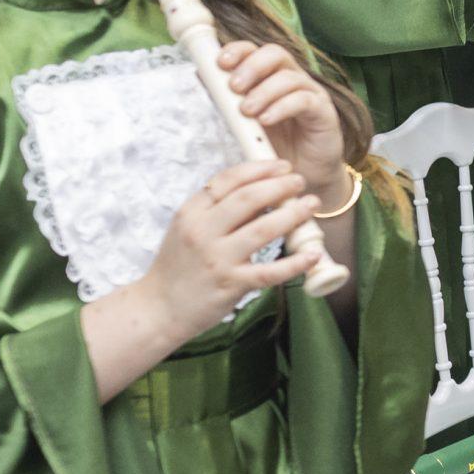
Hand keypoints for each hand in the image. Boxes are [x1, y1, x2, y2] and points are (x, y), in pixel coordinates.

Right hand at [132, 159, 326, 343]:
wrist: (159, 307)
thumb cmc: (179, 266)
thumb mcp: (188, 229)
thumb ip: (219, 210)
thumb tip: (261, 192)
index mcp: (191, 213)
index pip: (227, 180)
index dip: (259, 169)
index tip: (282, 165)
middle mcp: (202, 232)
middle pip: (248, 199)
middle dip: (280, 186)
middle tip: (300, 181)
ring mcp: (217, 258)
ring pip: (263, 229)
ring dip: (293, 214)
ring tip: (311, 205)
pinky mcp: (231, 284)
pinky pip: (270, 272)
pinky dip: (295, 263)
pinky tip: (313, 254)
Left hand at [215, 40, 348, 204]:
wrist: (303, 175)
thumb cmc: (276, 146)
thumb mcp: (246, 122)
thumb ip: (227, 99)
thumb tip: (202, 75)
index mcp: (271, 76)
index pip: (255, 50)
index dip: (237, 51)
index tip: (220, 63)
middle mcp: (293, 79)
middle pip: (275, 53)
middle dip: (251, 66)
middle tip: (234, 87)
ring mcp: (311, 93)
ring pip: (289, 77)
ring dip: (263, 92)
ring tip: (247, 111)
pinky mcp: (325, 112)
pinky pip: (304, 101)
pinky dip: (282, 107)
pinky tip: (266, 120)